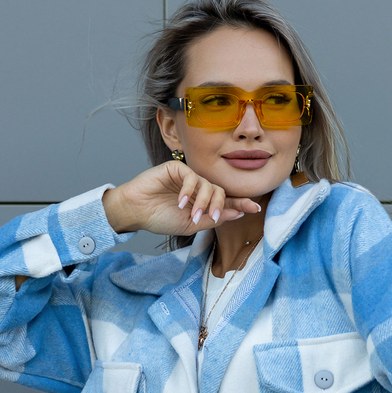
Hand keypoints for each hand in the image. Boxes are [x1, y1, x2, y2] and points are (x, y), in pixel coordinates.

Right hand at [102, 161, 261, 235]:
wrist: (135, 211)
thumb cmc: (159, 218)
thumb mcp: (190, 225)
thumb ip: (212, 219)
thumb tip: (238, 214)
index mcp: (202, 202)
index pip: (226, 201)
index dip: (241, 204)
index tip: (255, 208)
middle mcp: (198, 188)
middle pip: (221, 192)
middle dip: (220, 206)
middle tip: (211, 217)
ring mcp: (188, 177)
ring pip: (209, 186)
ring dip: (203, 202)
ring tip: (191, 214)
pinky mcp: (177, 168)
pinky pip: (192, 177)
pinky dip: (189, 191)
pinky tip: (180, 202)